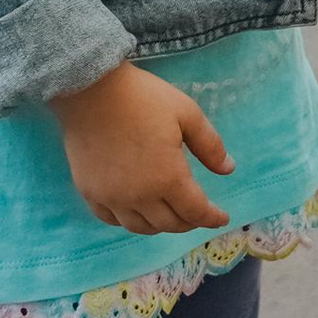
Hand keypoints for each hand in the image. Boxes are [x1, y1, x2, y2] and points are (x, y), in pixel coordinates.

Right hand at [54, 61, 233, 236]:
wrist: (90, 89)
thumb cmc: (142, 98)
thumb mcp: (187, 113)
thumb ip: (210, 145)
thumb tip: (228, 169)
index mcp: (168, 178)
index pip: (196, 211)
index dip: (212, 217)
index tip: (222, 218)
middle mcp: (140, 196)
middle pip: (169, 224)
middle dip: (189, 222)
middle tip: (197, 214)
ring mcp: (111, 197)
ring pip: (140, 227)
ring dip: (159, 225)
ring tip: (169, 214)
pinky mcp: (89, 192)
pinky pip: (111, 219)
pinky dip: (128, 220)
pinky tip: (135, 211)